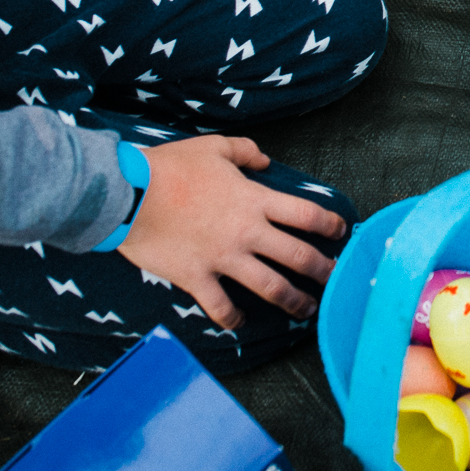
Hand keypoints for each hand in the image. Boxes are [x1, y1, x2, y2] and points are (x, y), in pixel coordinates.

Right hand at [114, 136, 347, 328]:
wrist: (128, 193)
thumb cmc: (171, 167)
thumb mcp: (215, 147)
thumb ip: (246, 151)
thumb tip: (265, 160)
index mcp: (255, 200)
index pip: (307, 215)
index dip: (330, 225)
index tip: (341, 232)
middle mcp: (247, 232)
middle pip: (298, 256)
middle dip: (323, 270)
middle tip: (336, 279)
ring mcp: (223, 258)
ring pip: (271, 287)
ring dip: (294, 301)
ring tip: (307, 310)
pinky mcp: (196, 278)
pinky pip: (221, 306)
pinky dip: (233, 318)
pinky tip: (240, 323)